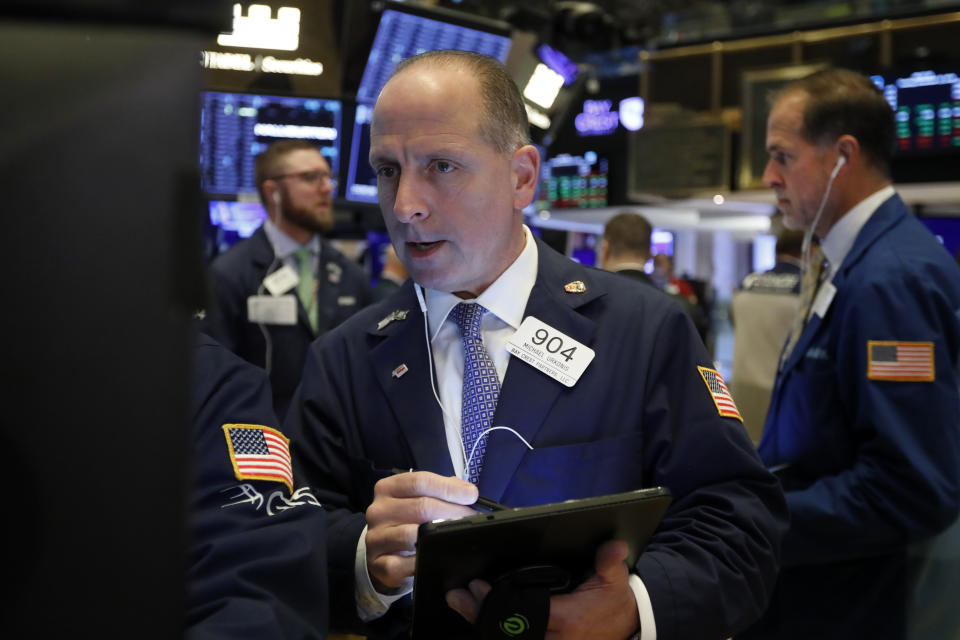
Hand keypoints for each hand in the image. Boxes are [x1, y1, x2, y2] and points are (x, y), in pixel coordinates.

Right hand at [365, 471, 477, 591]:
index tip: (471, 495)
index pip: (419, 481)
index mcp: (387, 488)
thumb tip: (467, 491)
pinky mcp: (379, 563)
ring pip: (414, 534)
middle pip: (421, 506)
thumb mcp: (418, 498)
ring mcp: (375, 538)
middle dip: (453, 511)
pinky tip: (436, 555)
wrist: (381, 552)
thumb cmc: (406, 521)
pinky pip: (406, 562)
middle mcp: (378, 510)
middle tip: (472, 517)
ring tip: (458, 535)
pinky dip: (425, 558)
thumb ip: (441, 489)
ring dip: (442, 535)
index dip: (448, 488)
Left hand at [446, 539, 640, 639]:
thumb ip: (610, 561)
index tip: (477, 585)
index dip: (497, 601)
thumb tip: (615, 546)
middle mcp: (557, 638)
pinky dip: (496, 632)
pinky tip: (479, 619)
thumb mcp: (615, 578)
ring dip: (482, 623)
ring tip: (461, 603)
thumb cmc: (615, 600)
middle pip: (509, 631)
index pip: (525, 611)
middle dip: (480, 613)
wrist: (628, 624)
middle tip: (458, 595)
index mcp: (569, 618)